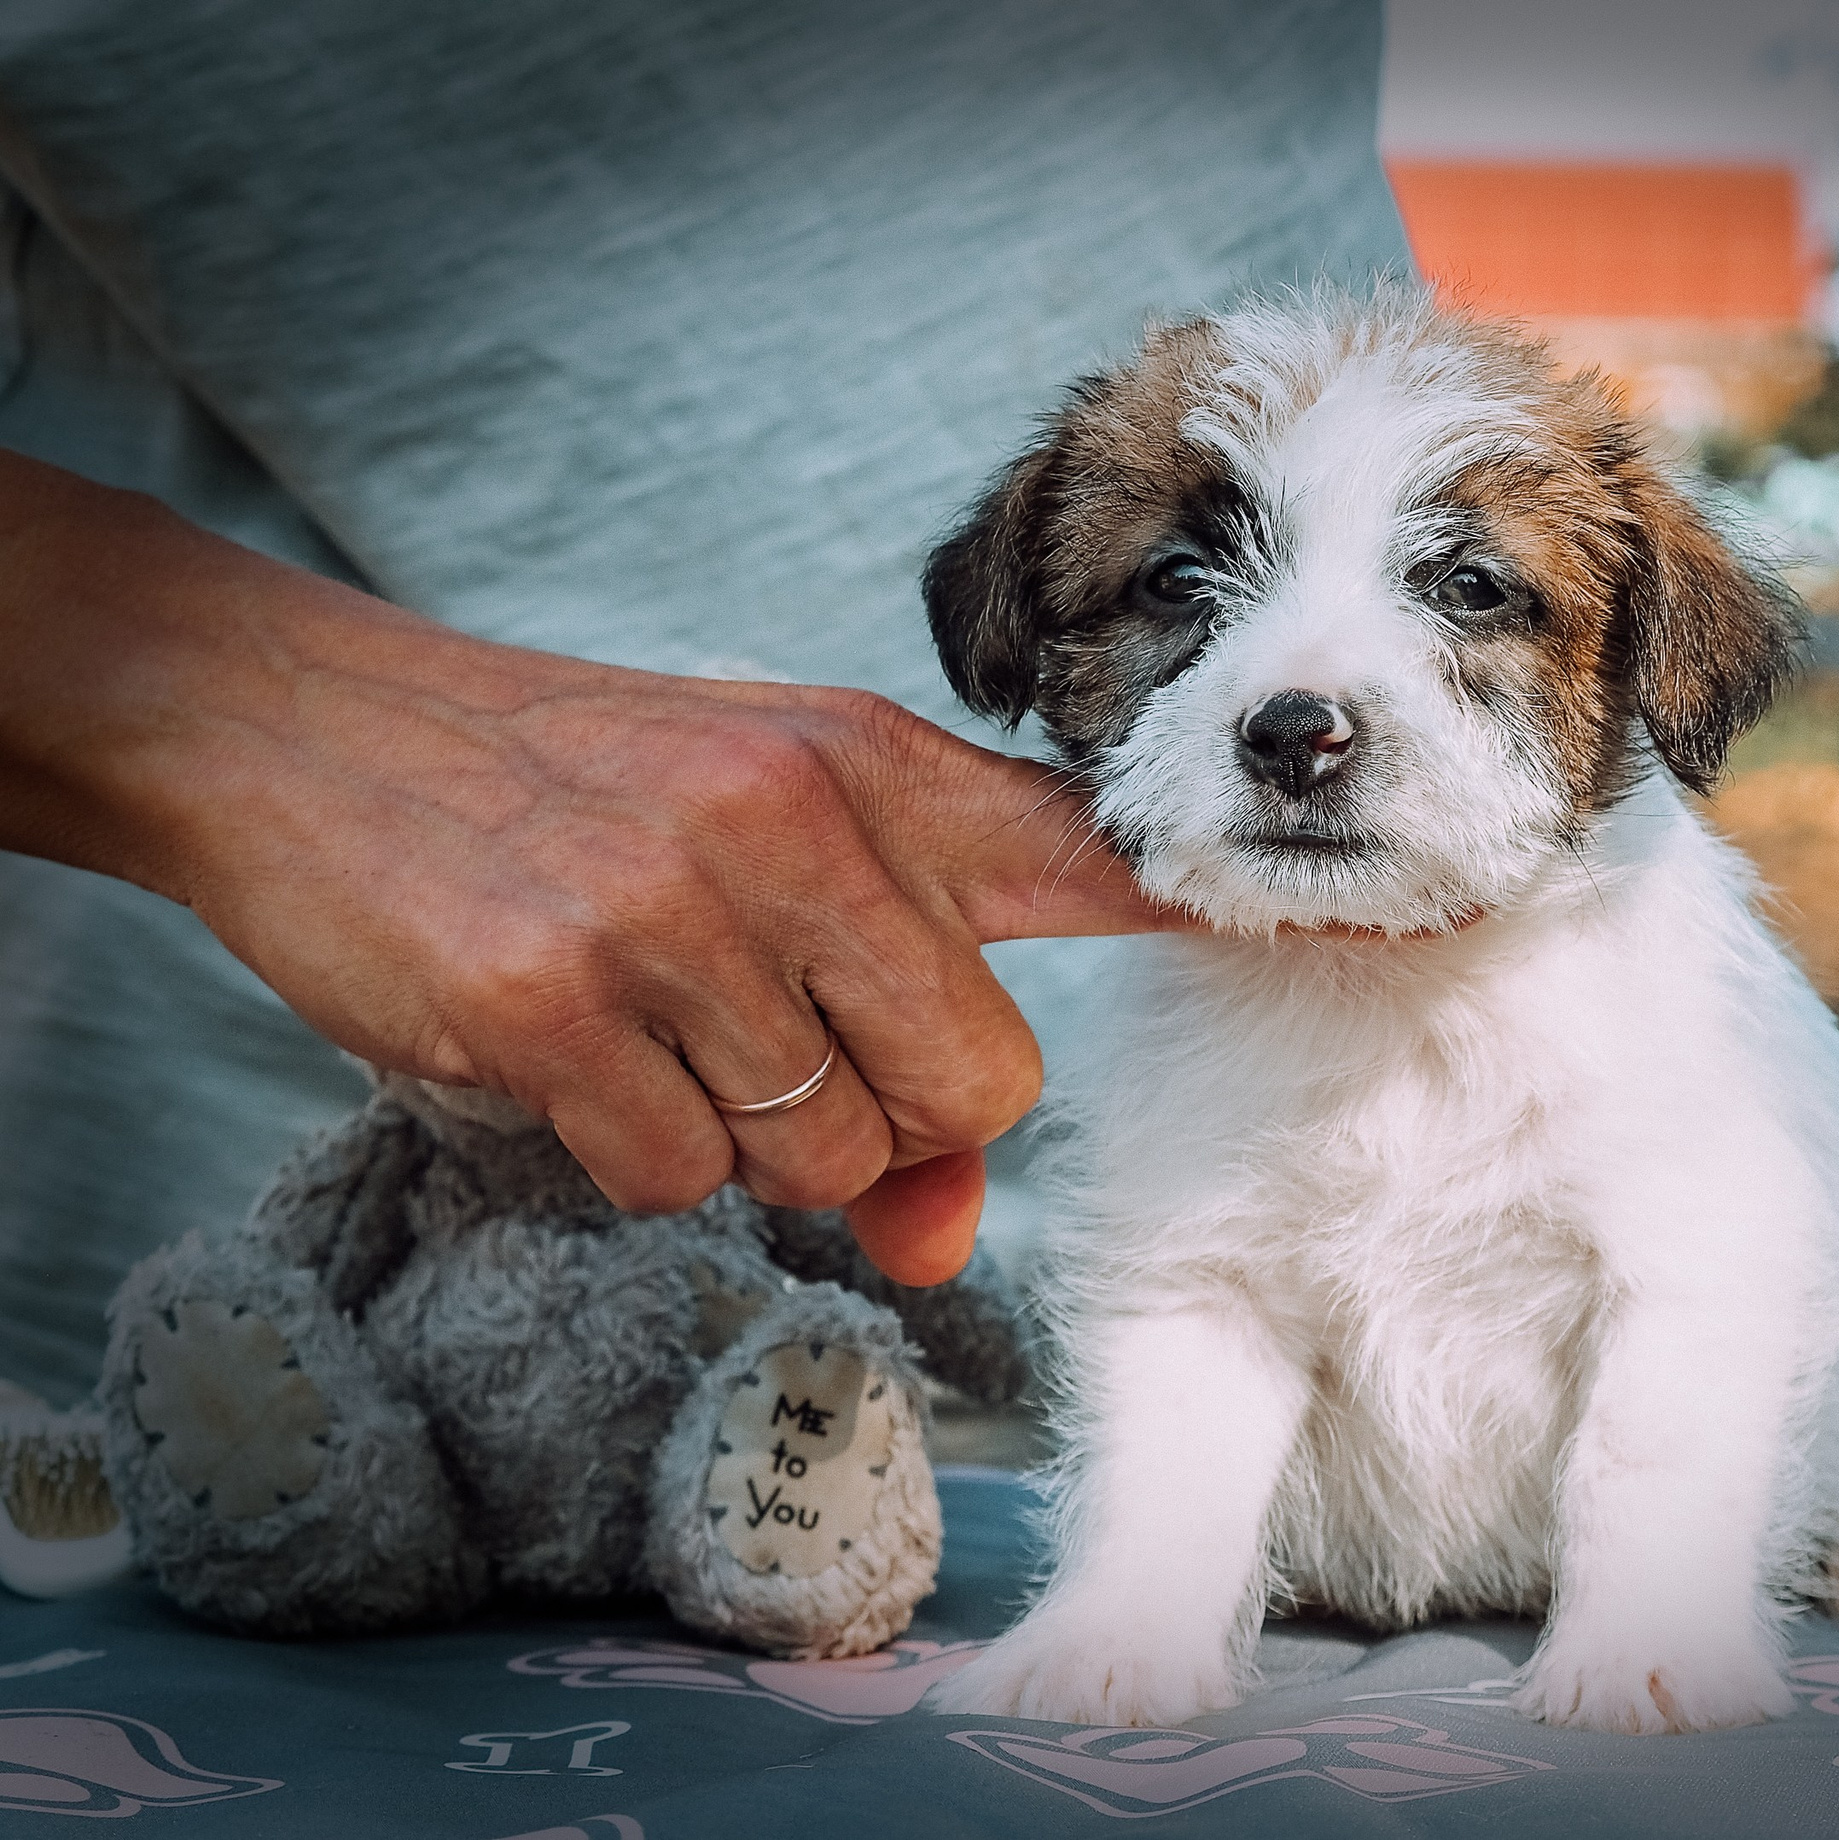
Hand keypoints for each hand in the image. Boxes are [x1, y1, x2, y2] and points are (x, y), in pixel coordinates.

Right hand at [0, 453, 1175, 1281]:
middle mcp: (794, 821)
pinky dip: (627, 1152)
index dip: (1228, 904)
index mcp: (870, 768)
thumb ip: (892, 1018)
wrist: (312, 730)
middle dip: (893, 1117)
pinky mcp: (547, 1001)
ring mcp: (670, 909)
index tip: (1390, 923)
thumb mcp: (760, 845)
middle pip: (972, 1084)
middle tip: (774, 1045)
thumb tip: (941, 1237)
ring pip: (821, 1154)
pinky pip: (670, 1174)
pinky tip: (564, 1044)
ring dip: (745, 1139)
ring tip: (650, 1020)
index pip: (1094, 855)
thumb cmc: (578, 798)